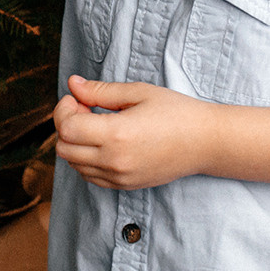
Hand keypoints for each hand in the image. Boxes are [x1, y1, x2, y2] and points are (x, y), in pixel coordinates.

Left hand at [53, 75, 218, 190]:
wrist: (206, 142)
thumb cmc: (176, 112)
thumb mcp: (138, 92)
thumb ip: (100, 91)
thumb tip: (72, 84)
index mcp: (117, 134)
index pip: (67, 128)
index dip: (64, 110)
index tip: (78, 98)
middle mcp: (114, 160)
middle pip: (64, 148)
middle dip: (66, 125)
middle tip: (85, 110)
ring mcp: (120, 177)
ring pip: (74, 164)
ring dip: (75, 143)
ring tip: (96, 126)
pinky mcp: (125, 186)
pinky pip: (90, 176)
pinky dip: (86, 160)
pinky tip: (102, 143)